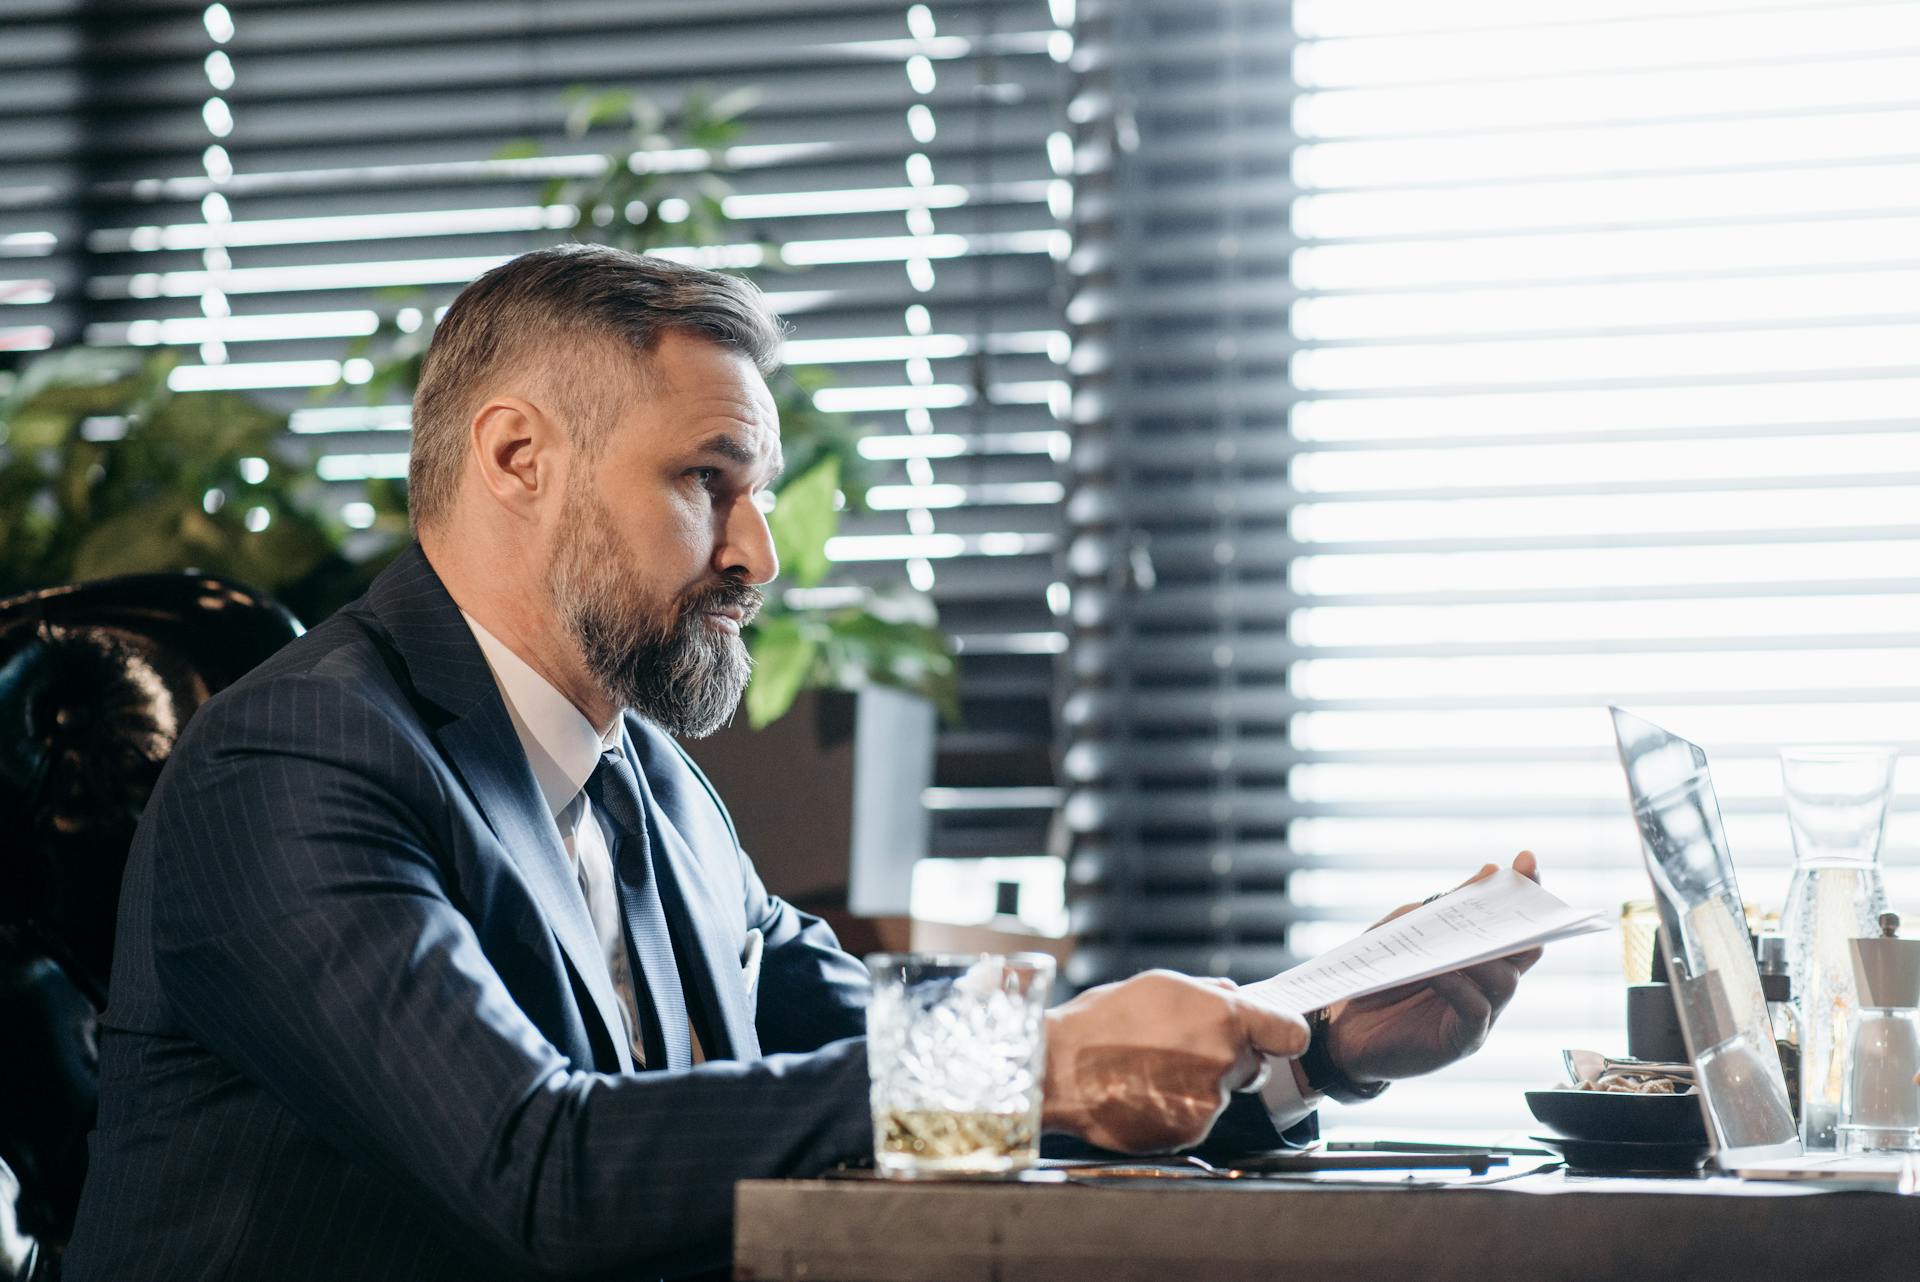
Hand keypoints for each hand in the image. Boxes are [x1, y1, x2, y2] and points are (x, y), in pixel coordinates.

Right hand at [1042, 969, 1308, 1153]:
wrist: (1060, 1071)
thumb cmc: (1103, 1022)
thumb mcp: (1157, 984)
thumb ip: (1207, 992)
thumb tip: (1232, 994)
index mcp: (1227, 1018)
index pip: (1290, 1032)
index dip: (1282, 1033)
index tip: (1273, 1036)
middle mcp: (1226, 1061)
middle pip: (1252, 1064)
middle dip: (1227, 1057)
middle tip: (1181, 1049)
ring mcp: (1210, 1102)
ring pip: (1219, 1093)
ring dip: (1196, 1085)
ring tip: (1148, 1071)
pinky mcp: (1189, 1134)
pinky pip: (1195, 1119)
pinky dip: (1176, 1110)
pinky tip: (1143, 1095)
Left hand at [1321, 851, 1542, 1086]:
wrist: (1344, 1030)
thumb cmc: (1377, 978)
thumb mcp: (1405, 932)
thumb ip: (1443, 908)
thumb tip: (1488, 872)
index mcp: (1478, 954)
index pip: (1512, 922)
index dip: (1526, 892)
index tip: (1527, 860)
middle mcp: (1487, 984)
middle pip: (1524, 950)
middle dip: (1522, 919)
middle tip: (1515, 893)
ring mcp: (1480, 1014)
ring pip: (1505, 981)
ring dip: (1486, 955)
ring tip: (1464, 937)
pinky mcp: (1462, 1040)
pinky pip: (1476, 1010)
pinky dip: (1460, 986)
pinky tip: (1439, 970)